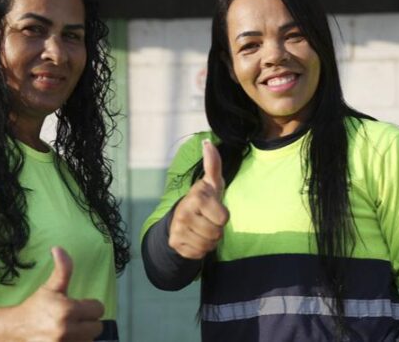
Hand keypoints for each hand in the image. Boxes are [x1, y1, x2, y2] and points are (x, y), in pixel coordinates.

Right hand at [13, 247, 103, 340]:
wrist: (14, 330)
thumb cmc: (35, 307)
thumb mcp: (50, 287)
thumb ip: (62, 269)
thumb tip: (59, 248)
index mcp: (67, 310)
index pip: (98, 309)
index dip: (90, 306)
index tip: (80, 306)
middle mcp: (67, 330)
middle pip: (97, 327)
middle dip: (88, 322)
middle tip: (76, 318)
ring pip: (90, 340)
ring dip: (83, 335)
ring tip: (71, 329)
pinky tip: (67, 337)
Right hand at [168, 139, 228, 259]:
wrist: (181, 218)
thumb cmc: (204, 199)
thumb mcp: (212, 182)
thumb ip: (213, 164)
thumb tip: (207, 143)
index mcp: (196, 198)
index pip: (224, 218)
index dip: (222, 216)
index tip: (213, 209)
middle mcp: (184, 213)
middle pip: (217, 234)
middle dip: (216, 229)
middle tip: (207, 220)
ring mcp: (177, 230)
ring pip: (208, 246)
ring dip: (209, 240)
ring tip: (202, 228)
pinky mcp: (175, 244)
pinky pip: (198, 254)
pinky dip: (200, 249)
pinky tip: (194, 238)